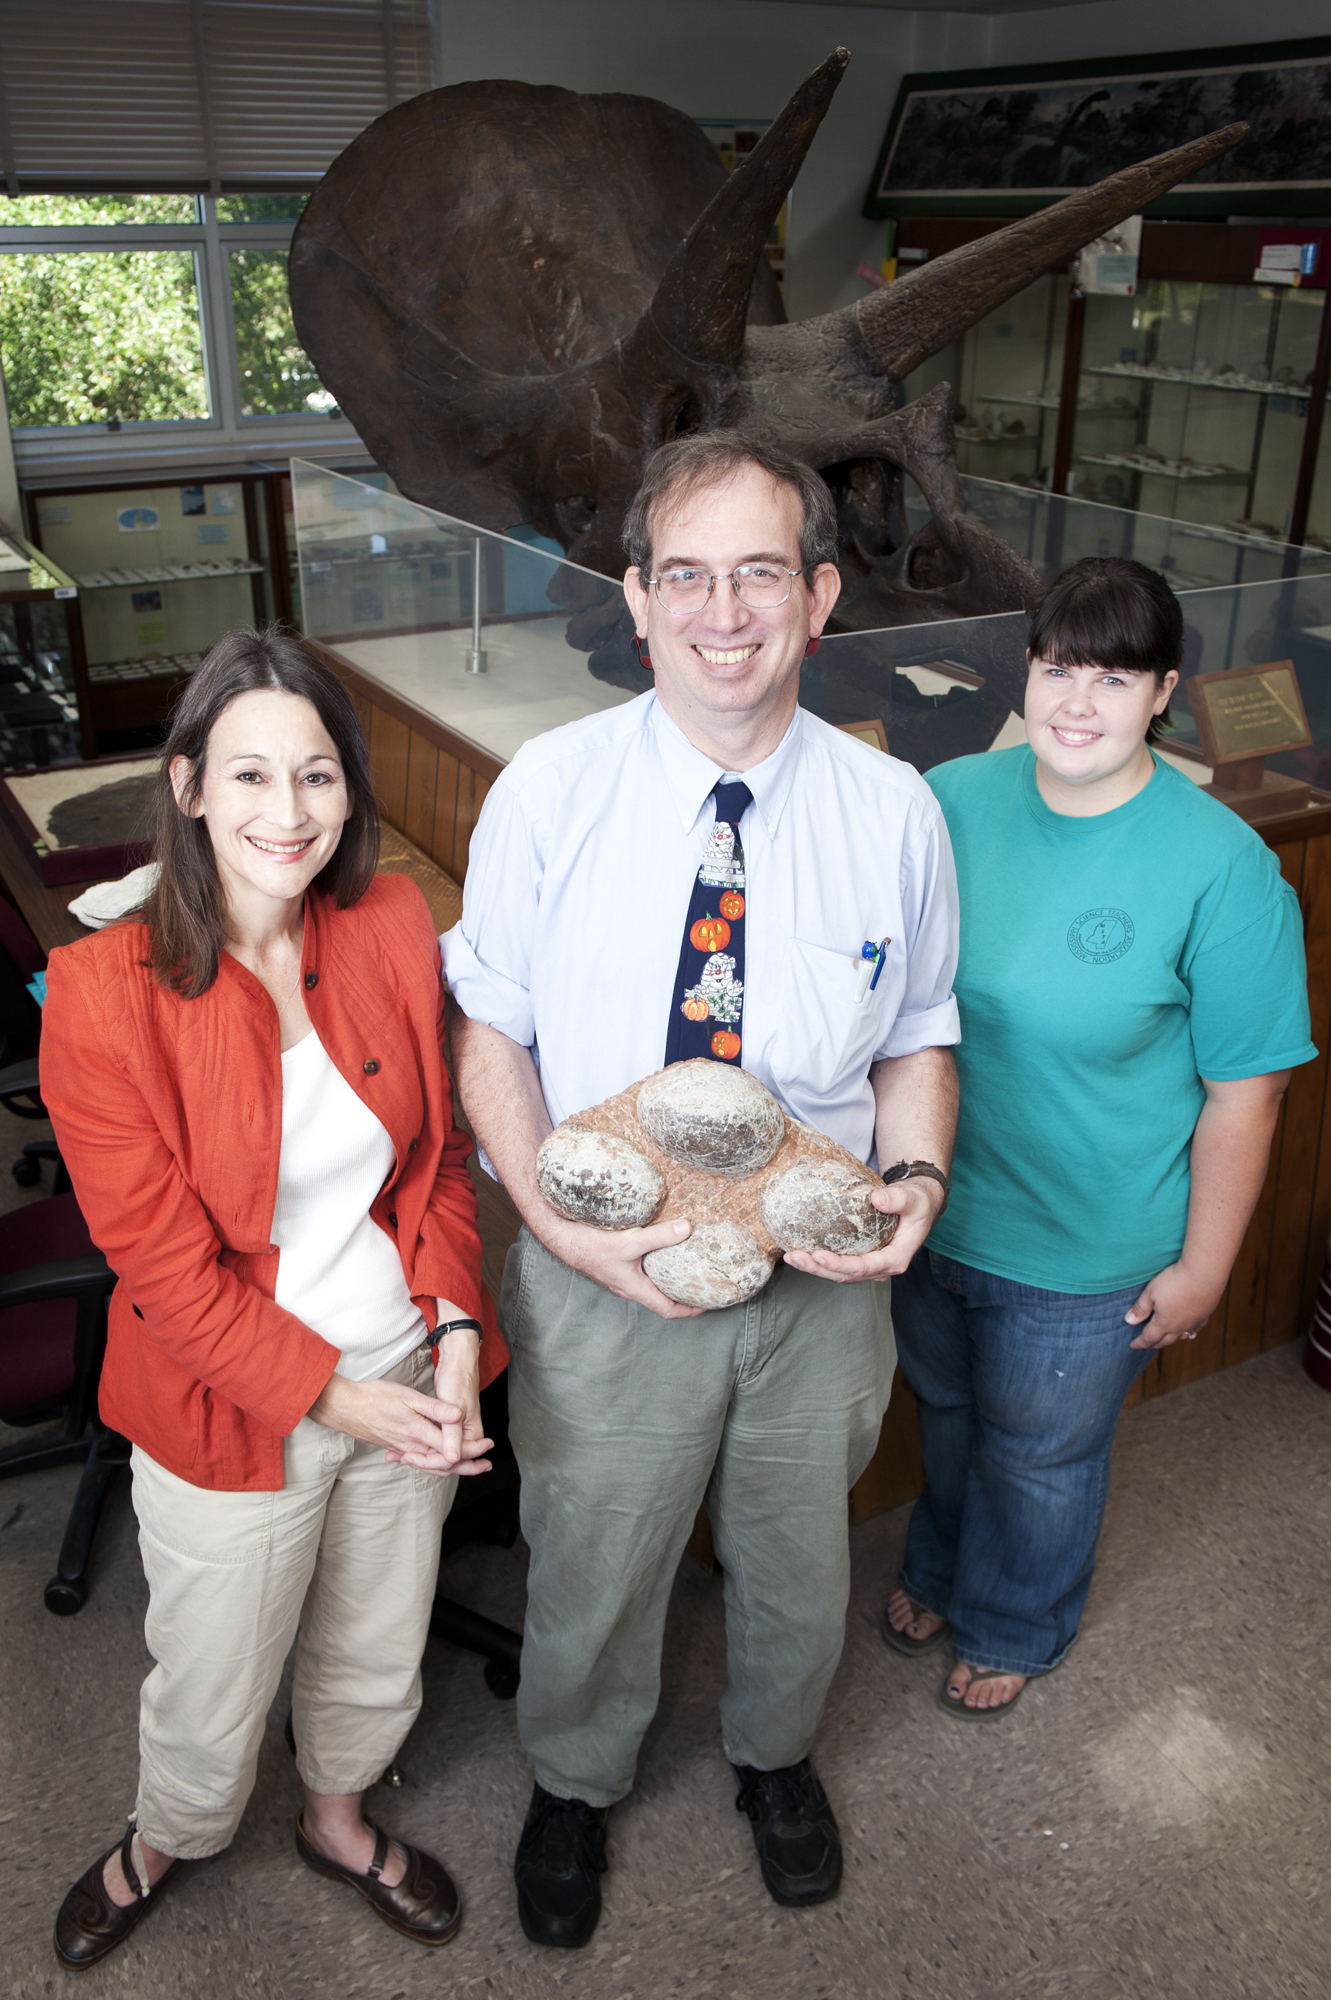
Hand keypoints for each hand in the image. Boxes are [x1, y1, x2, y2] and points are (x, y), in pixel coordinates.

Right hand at [308, 1371, 477, 1471]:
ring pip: (431, 1464)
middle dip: (467, 1465)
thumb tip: (458, 1416)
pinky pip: (418, 1460)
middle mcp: (412, 1446)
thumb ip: (435, 1409)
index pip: (452, 1449)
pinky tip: (434, 1460)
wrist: (344, 1407)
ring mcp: (402, 1448)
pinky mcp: (395, 1446)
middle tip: (485, 1465)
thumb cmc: (375, 1397)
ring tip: (467, 1465)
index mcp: (418, 1433)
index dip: (473, 1449)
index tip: (488, 1445)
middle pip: (444, 1463)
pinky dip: (431, 1463)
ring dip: (451, 1466)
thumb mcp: (408, 1396)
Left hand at [405, 1326, 492, 1476]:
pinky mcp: (445, 1426)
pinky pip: (433, 1444)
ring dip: (419, 1458)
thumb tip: (452, 1458)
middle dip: (422, 1462)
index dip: (430, 1461)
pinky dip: (419, 1447)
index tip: (409, 1456)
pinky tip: (402, 1446)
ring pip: (437, 1454)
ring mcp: (454, 1432)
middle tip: (401, 1458)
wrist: (459, 1364)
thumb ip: (452, 1434)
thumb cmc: (458, 1381)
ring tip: (396, 1456)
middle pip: (444, 1461)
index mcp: (471, 1434)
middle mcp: (464, 1437)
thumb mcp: (455, 1407)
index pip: (452, 1459)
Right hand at [543, 1213, 703, 1320]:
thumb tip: (687, 1228)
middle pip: (661, 1299)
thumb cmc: (591, 1245)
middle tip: (702, 1286)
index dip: (690, 1311)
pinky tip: (661, 1251)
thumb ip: (659, 1236)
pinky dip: (656, 1267)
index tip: (708, 1305)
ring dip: (669, 1281)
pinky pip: (641, 1272)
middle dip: (683, 1295)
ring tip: (687, 1269)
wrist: (562, 1238)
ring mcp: (621, 1277)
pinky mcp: (616, 1265)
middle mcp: (629, 1287)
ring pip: (651, 1285)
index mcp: (636, 1289)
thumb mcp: (630, 1242)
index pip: (668, 1310)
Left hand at [781, 1178, 942, 1285]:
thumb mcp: (914, 1198)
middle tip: (794, 1258)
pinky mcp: (862, 1258)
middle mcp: (881, 1268)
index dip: (840, 1264)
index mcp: (896, 1259)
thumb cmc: (918, 1203)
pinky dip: (819, 1261)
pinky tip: (801, 1252)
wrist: (918, 1205)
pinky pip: (839, 1264)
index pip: (864, 1267)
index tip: (819, 1255)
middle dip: (818, 1269)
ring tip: (791, 1257)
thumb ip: (899, 1198)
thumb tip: (877, 1199)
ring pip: (839, 1273)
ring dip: (814, 1267)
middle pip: (846, 1275)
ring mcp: (871, 1265)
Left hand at [1125, 1261, 1223, 1349]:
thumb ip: (1140, 1308)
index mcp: (1164, 1323)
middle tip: (1147, 1345)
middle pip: (1165, 1341)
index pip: (1149, 1338)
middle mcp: (1180, 1327)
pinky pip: (1196, 1329)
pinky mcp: (1206, 1314)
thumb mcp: (1151, 1292)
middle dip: (1154, 1344)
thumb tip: (1130, 1321)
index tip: (1133, 1345)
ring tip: (1166, 1339)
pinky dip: (1188, 1332)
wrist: (1204, 1273)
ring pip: (1181, 1337)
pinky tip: (1188, 1328)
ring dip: (1171, 1339)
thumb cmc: (1175, 1281)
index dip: (1140, 1343)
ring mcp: (1195, 1322)